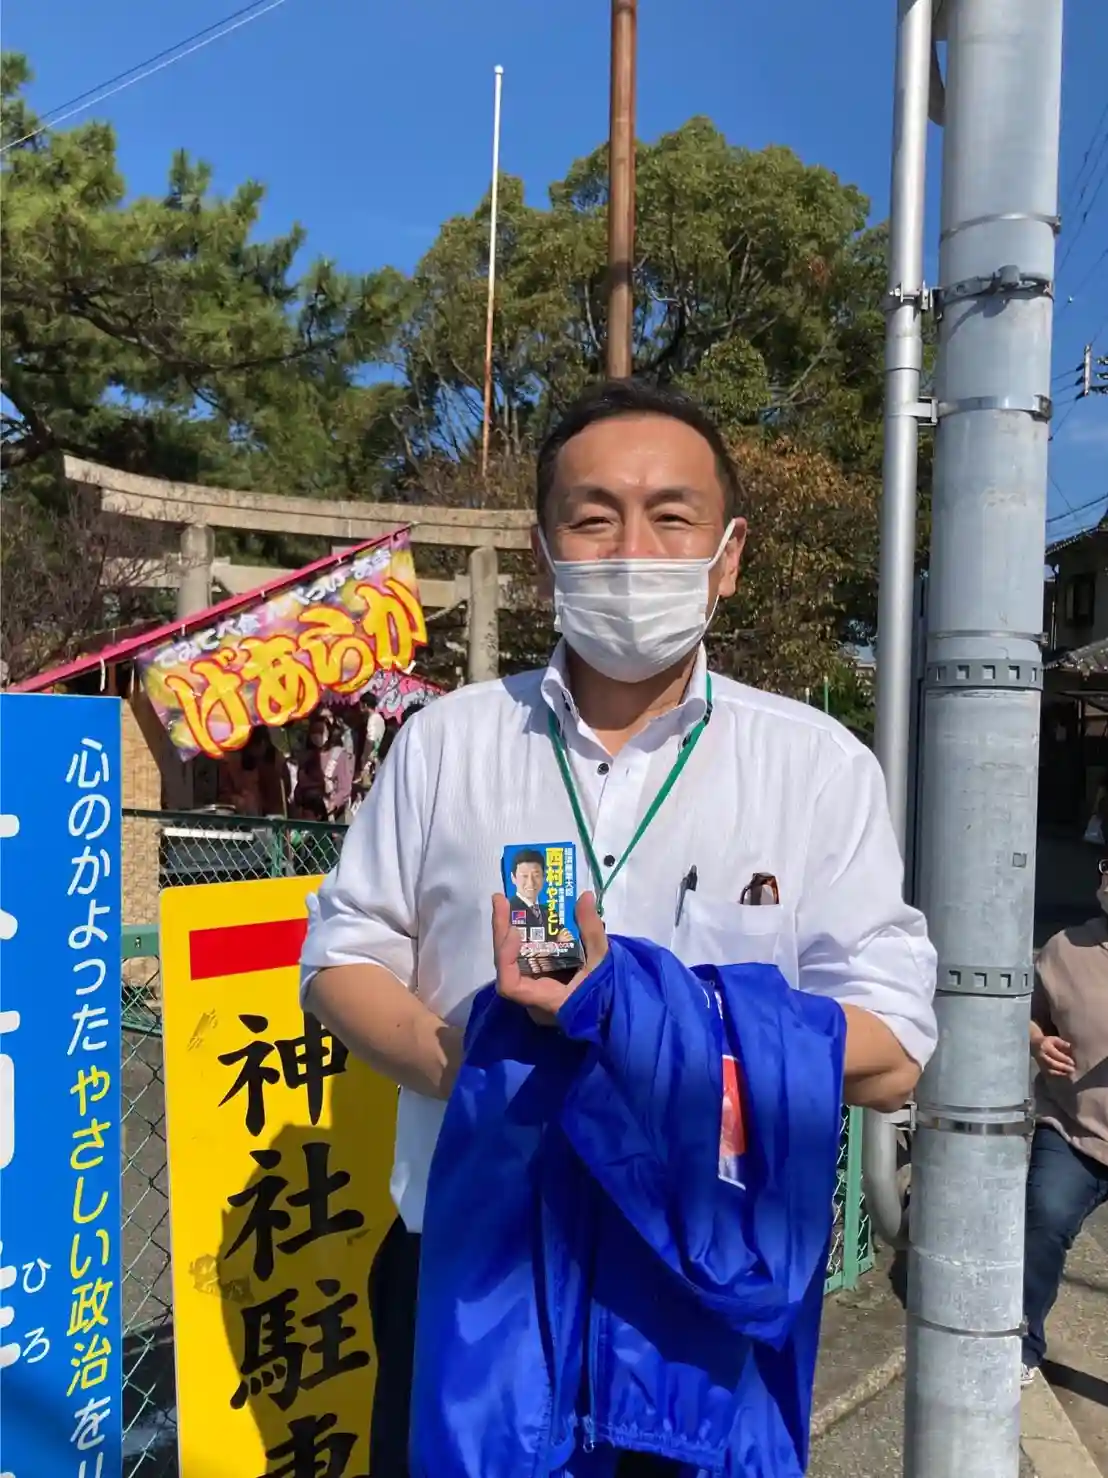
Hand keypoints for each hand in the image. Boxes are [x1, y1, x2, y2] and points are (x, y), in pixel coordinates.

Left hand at [492, 891, 607, 1023]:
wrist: (613, 1010)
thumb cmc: (607, 993)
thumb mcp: (603, 962)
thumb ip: (593, 931)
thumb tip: (585, 897)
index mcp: (545, 997)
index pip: (510, 985)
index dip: (506, 958)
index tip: (514, 931)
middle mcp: (533, 994)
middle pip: (505, 965)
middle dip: (501, 931)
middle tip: (501, 900)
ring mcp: (535, 985)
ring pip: (512, 959)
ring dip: (508, 932)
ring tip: (508, 904)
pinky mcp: (541, 976)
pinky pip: (524, 957)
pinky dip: (522, 938)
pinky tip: (524, 918)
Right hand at [1034, 1034, 1075, 1077]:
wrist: (1034, 1045)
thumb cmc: (1047, 1042)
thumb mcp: (1054, 1039)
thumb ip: (1062, 1043)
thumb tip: (1070, 1047)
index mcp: (1045, 1047)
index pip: (1055, 1054)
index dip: (1064, 1059)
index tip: (1073, 1062)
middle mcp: (1041, 1056)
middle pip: (1052, 1063)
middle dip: (1063, 1067)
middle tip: (1072, 1069)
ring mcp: (1040, 1063)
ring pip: (1050, 1070)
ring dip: (1060, 1073)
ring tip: (1069, 1073)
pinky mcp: (1041, 1068)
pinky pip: (1049, 1074)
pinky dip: (1057, 1075)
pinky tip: (1064, 1075)